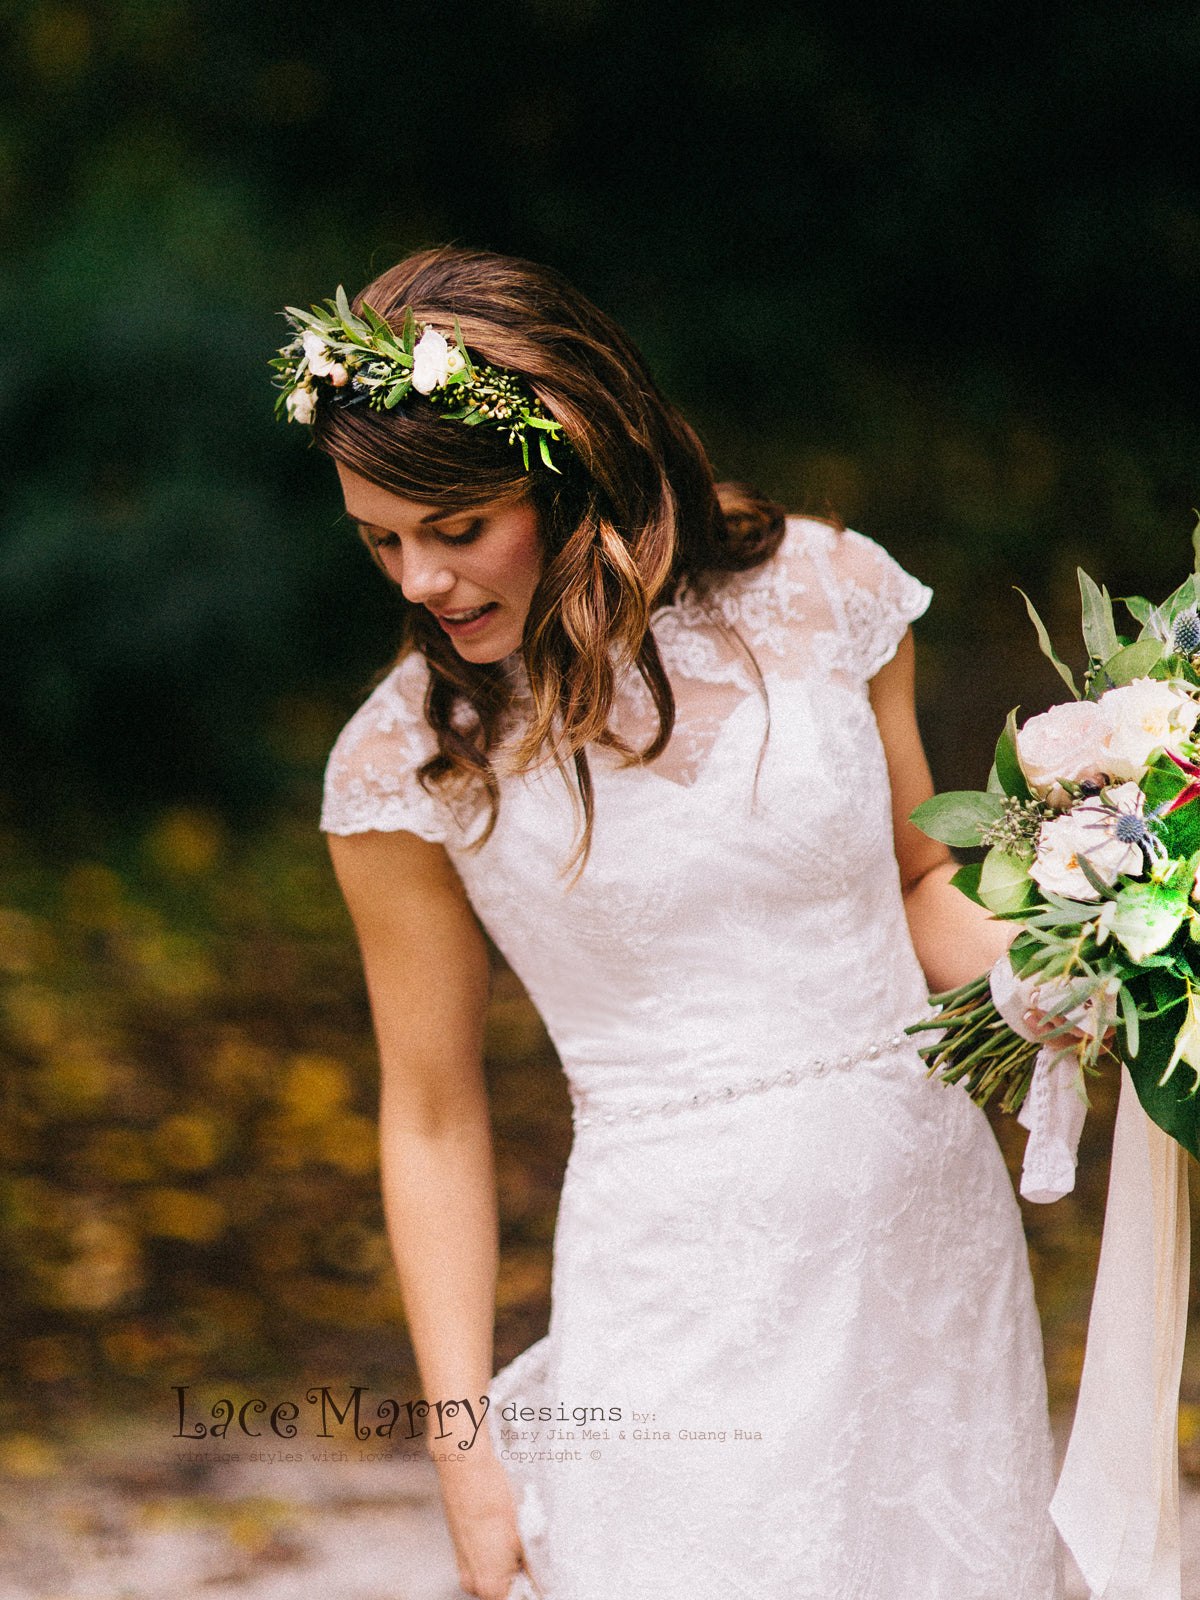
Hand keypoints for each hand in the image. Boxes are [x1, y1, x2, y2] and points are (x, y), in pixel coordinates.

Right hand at [435, 1445, 541, 1599]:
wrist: (466, 1470)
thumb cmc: (492, 1498)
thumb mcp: (524, 1536)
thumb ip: (534, 1567)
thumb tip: (543, 1581)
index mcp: (489, 1586)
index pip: (518, 1596)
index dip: (534, 1585)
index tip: (544, 1575)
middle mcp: (472, 1582)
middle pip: (506, 1588)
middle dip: (523, 1573)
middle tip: (533, 1549)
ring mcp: (464, 1566)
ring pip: (496, 1573)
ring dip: (511, 1560)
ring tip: (518, 1534)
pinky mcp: (461, 1550)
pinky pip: (485, 1560)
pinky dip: (497, 1550)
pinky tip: (504, 1528)